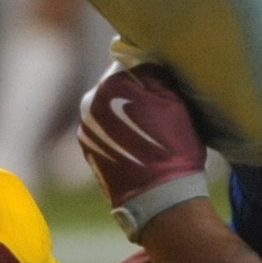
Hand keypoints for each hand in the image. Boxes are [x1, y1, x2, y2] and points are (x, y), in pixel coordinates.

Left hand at [74, 57, 215, 233]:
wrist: (159, 200)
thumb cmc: (173, 149)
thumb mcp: (175, 101)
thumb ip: (155, 73)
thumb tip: (146, 62)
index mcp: (110, 84)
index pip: (132, 62)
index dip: (152, 72)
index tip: (168, 85)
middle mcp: (89, 103)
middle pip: (118, 85)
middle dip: (137, 92)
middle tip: (162, 108)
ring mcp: (85, 129)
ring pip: (110, 107)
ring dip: (127, 112)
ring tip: (152, 131)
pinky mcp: (87, 151)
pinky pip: (105, 129)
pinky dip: (120, 132)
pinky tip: (139, 145)